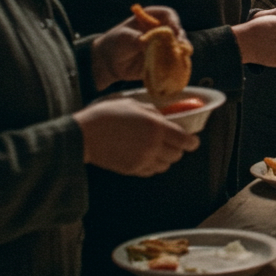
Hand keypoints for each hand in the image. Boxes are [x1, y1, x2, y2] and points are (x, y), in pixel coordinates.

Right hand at [74, 98, 200, 176]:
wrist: (83, 135)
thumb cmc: (105, 115)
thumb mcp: (133, 104)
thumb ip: (153, 112)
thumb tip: (165, 117)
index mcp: (155, 127)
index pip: (185, 139)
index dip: (192, 141)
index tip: (193, 140)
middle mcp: (152, 145)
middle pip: (178, 154)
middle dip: (178, 148)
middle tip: (173, 142)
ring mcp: (142, 160)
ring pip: (166, 165)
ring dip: (166, 158)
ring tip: (158, 149)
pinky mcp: (132, 170)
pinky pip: (151, 171)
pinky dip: (153, 165)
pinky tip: (146, 156)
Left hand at [89, 5, 186, 90]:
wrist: (108, 63)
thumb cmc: (115, 44)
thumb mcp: (124, 38)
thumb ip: (137, 39)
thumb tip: (149, 44)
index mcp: (151, 18)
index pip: (168, 15)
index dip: (174, 22)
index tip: (174, 31)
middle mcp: (160, 30)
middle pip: (178, 30)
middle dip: (181, 38)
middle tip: (181, 46)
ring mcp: (163, 45)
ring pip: (179, 46)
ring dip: (181, 51)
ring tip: (181, 57)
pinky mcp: (162, 59)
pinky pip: (173, 60)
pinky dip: (177, 63)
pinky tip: (177, 67)